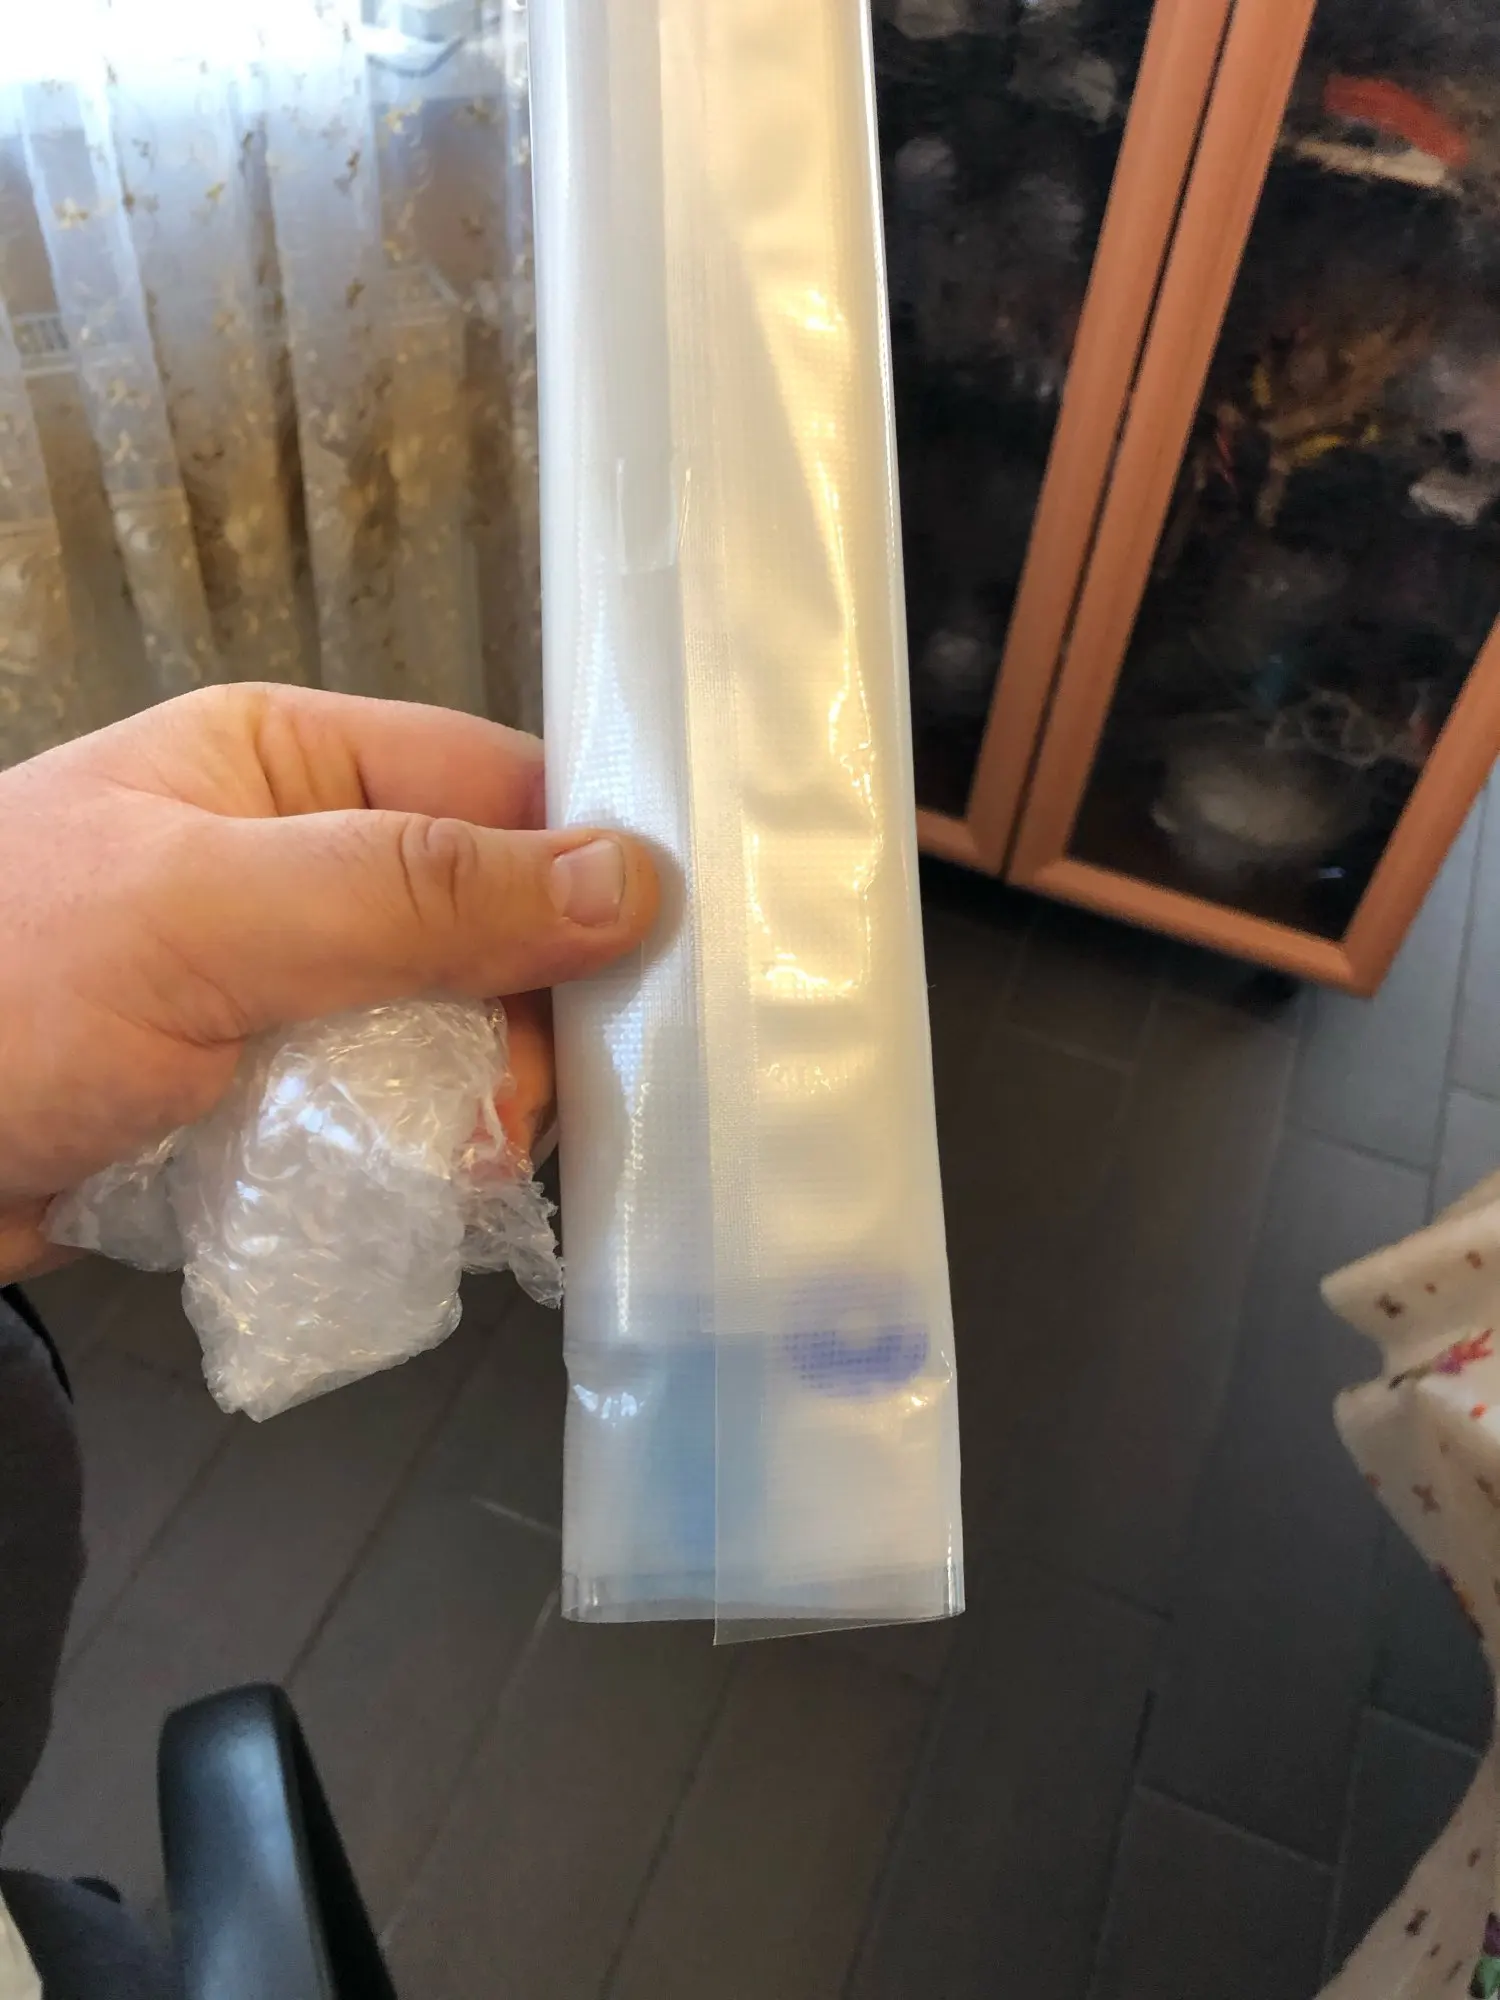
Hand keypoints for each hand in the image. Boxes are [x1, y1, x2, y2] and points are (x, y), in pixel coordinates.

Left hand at [0, 684, 658, 1282]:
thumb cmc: (2, 991)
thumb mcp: (214, 915)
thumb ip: (422, 892)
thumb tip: (633, 881)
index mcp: (291, 764)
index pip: (498, 790)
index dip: (587, 873)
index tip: (658, 973)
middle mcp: (297, 862)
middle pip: (491, 927)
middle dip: (521, 1020)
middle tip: (507, 1111)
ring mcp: (277, 986)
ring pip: (447, 1034)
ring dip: (464, 1105)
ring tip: (447, 1167)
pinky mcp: (257, 1095)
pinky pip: (383, 1115)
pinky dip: (407, 1159)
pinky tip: (405, 1195)